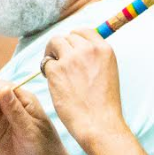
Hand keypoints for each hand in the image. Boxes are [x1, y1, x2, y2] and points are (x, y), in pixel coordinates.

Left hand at [40, 28, 127, 146]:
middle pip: (67, 37)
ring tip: (54, 70)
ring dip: (51, 53)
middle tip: (60, 63)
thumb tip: (77, 46)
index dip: (74, 39)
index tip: (70, 50)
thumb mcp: (107, 72)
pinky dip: (47, 71)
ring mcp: (71, 58)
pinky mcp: (56, 70)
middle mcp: (88, 49)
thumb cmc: (103, 104)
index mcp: (104, 49)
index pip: (84, 31)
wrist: (98, 123)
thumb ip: (94, 57)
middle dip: (62, 48)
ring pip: (54, 43)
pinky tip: (54, 83)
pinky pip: (46, 62)